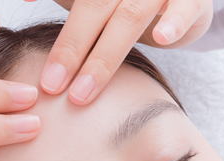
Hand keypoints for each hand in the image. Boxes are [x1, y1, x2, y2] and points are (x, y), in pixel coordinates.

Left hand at [27, 0, 212, 104]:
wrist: (181, 0)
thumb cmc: (125, 2)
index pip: (72, 1)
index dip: (57, 37)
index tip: (40, 71)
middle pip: (93, 7)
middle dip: (71, 49)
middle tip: (52, 87)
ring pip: (130, 14)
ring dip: (106, 55)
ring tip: (84, 89)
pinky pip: (184, 6)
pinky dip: (173, 21)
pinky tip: (162, 38)